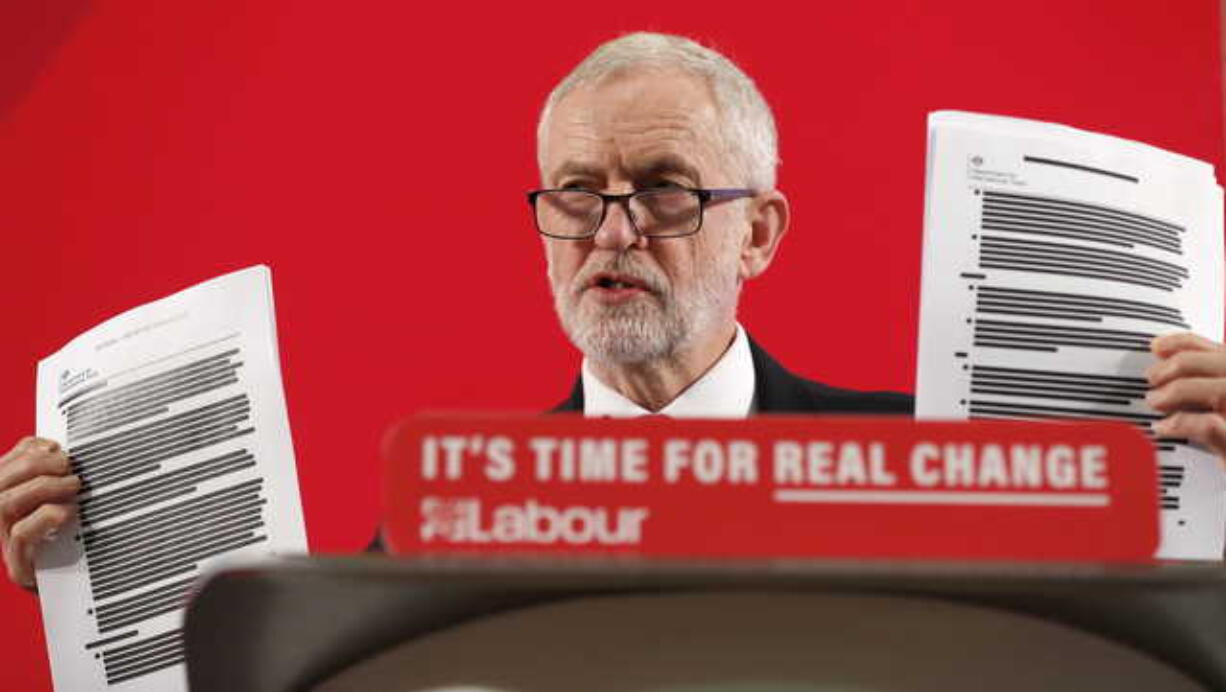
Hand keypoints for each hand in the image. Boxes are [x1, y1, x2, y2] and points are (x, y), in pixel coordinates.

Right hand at [0, 437, 78, 590]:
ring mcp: (5, 546)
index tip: (56, 446)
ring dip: (41, 486)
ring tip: (74, 484)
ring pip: (3, 504)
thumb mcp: (66, 503)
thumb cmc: (78, 544)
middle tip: (69, 465)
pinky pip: (21, 534)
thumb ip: (55, 477)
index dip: (26, 450)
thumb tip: (55, 447)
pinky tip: (67, 512)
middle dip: (34, 464)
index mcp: (5, 505)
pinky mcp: (20, 568)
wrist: (83, 595)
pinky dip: (45, 516)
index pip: (2, 468)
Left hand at [1146, 333, 1225, 461]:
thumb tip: (1161, 353)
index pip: (1215, 348)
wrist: (1223, 485)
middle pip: (1216, 362)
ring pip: (1218, 390)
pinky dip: (1180, 423)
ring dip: (1177, 391)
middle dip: (1176, 366)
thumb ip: (1199, 380)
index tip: (1156, 347)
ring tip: (1155, 401)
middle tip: (1151, 379)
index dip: (1183, 342)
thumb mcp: (1215, 402)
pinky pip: (1209, 425)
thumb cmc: (1222, 436)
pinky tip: (1162, 428)